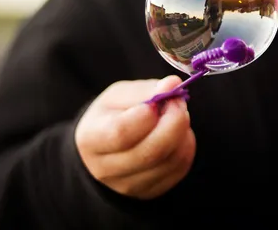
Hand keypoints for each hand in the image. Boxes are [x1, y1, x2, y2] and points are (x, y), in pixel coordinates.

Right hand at [75, 76, 195, 199]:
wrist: (104, 148)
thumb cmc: (111, 116)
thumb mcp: (117, 96)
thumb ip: (144, 91)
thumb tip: (172, 85)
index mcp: (91, 139)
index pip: (121, 133)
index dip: (147, 114)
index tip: (161, 96)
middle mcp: (106, 169)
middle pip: (150, 152)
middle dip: (174, 122)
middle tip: (179, 102)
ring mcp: (128, 186)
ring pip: (169, 162)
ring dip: (183, 134)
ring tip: (178, 115)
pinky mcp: (149, 192)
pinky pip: (178, 170)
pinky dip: (185, 147)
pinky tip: (179, 134)